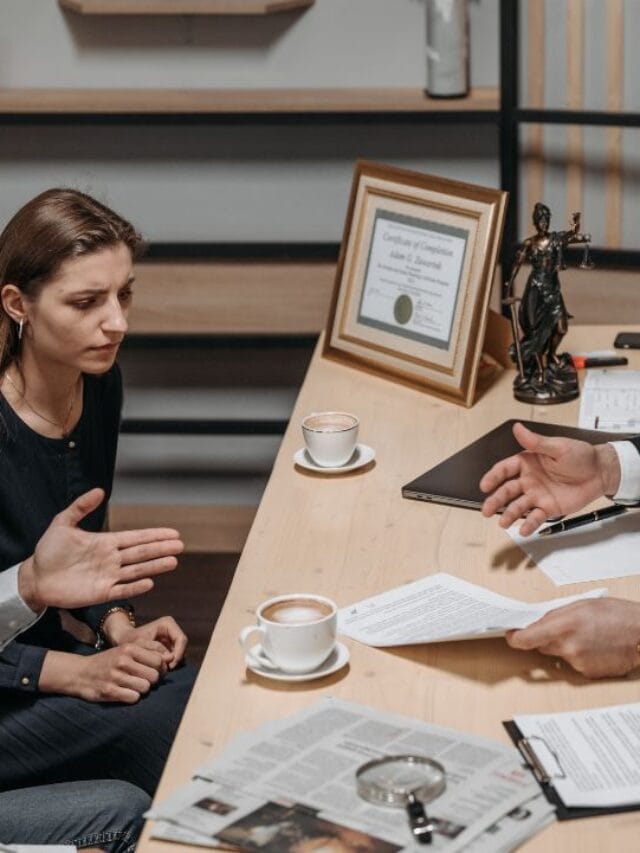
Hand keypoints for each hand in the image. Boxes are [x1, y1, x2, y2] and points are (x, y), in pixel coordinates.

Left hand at [18, 488, 183, 611]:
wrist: (35, 577)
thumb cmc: (48, 551)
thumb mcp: (62, 523)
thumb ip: (80, 507)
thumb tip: (99, 490)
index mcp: (106, 542)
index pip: (135, 538)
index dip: (154, 535)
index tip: (173, 533)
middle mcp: (111, 559)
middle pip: (141, 553)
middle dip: (161, 548)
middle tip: (180, 545)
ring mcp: (108, 576)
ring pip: (136, 570)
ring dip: (154, 566)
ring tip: (173, 562)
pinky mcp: (100, 593)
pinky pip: (122, 589)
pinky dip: (135, 587)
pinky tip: (150, 582)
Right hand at [39, 641, 166, 703]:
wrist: (80, 672)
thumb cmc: (109, 660)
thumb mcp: (126, 648)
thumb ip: (148, 649)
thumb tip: (169, 657)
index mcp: (129, 648)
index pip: (159, 660)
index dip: (161, 668)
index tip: (155, 671)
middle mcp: (122, 660)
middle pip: (154, 676)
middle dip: (152, 680)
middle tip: (145, 680)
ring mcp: (115, 676)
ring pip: (146, 688)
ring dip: (142, 689)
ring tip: (134, 686)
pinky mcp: (109, 691)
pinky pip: (134, 698)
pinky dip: (132, 697)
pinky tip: (125, 692)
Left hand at [106, 615, 187, 669]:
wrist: (122, 642)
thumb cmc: (129, 641)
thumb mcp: (140, 645)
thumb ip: (155, 651)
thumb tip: (170, 659)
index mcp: (168, 623)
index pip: (181, 639)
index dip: (178, 654)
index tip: (169, 666)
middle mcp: (172, 630)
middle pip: (182, 647)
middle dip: (175, 660)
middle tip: (165, 671)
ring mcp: (171, 639)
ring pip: (179, 654)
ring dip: (172, 664)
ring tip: (160, 671)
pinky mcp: (169, 647)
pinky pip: (174, 658)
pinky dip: (168, 665)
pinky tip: (159, 670)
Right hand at [479, 422, 620, 534]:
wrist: (600, 472)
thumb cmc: (580, 456)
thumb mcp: (557, 446)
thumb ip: (536, 441)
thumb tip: (518, 428)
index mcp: (527, 462)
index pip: (504, 470)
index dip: (493, 477)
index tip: (485, 485)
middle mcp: (528, 480)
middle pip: (507, 491)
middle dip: (495, 500)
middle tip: (487, 509)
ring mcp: (537, 495)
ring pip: (518, 506)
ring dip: (509, 515)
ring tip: (503, 523)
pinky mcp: (548, 508)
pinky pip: (536, 518)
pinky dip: (529, 525)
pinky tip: (524, 530)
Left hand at [506, 599, 639, 678]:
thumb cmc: (616, 614)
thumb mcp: (582, 605)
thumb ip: (556, 615)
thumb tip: (537, 623)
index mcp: (563, 625)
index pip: (526, 639)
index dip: (514, 638)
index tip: (510, 635)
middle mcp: (568, 646)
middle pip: (540, 646)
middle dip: (544, 638)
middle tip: (560, 629)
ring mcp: (578, 662)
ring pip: (558, 654)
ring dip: (564, 646)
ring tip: (586, 635)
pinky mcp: (588, 673)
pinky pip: (573, 664)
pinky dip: (578, 656)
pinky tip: (594, 646)